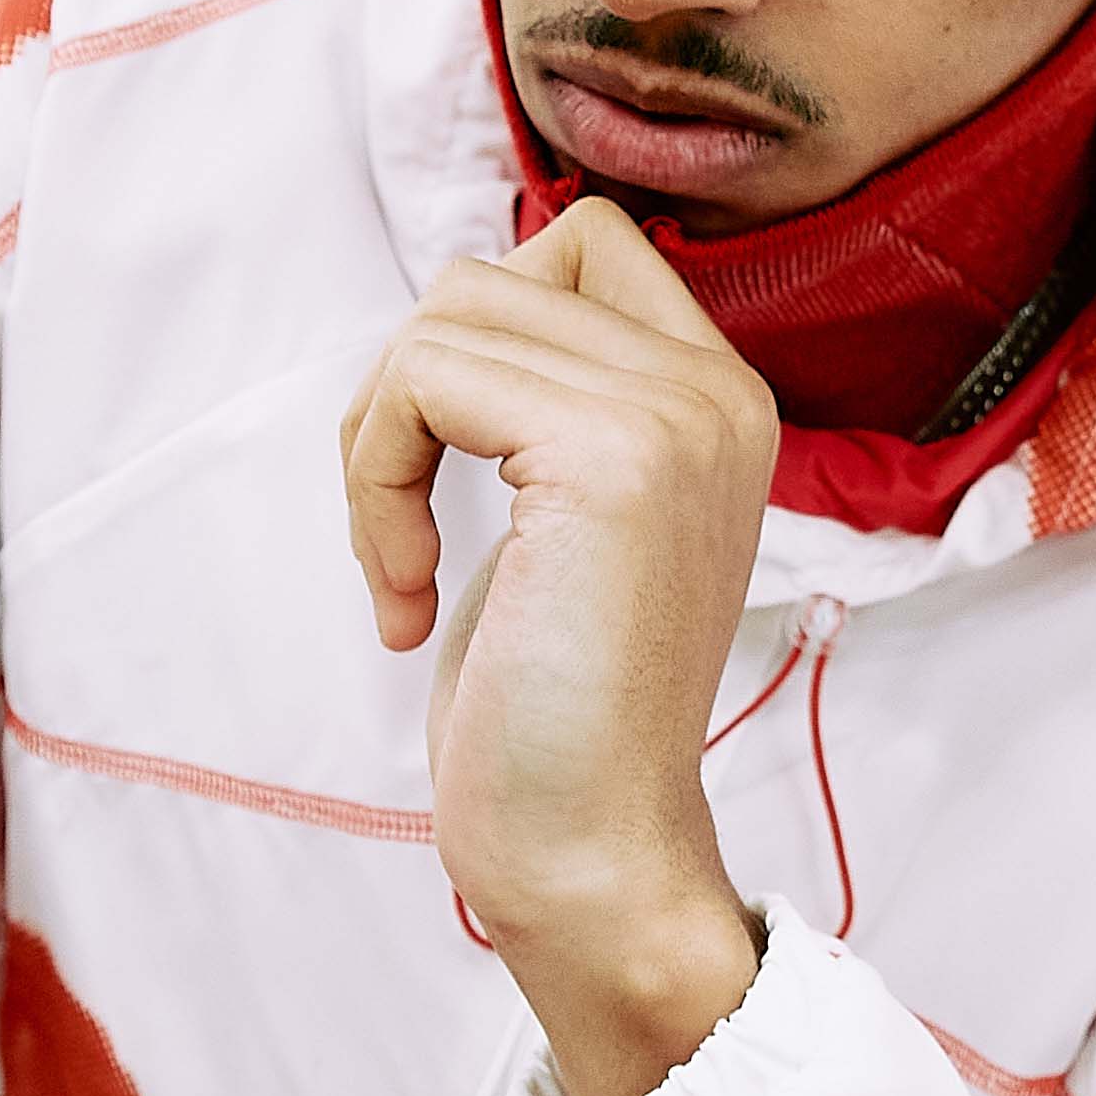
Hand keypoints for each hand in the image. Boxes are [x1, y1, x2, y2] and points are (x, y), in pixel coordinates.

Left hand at [341, 199, 773, 1095]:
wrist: (594, 852)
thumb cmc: (555, 711)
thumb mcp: (562, 521)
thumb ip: (544, 404)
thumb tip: (456, 309)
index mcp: (719, 399)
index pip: (579, 243)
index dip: (477, 336)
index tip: (455, 468)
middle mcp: (717, 391)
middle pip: (493, 271)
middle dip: (408, 390)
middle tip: (403, 527)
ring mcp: (674, 417)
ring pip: (446, 317)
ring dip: (381, 443)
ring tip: (403, 565)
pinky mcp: (611, 456)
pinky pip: (423, 378)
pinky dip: (377, 485)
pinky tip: (405, 596)